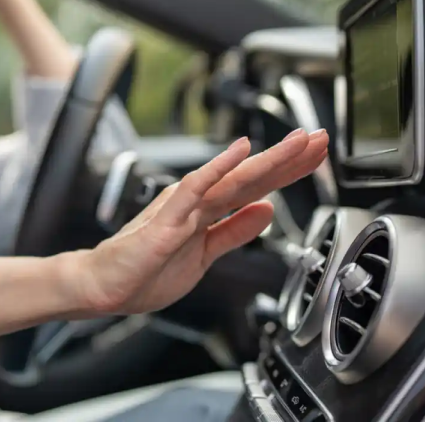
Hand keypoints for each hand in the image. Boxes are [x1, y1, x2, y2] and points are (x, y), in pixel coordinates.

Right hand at [72, 128, 328, 314]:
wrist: (104, 287)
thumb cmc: (145, 272)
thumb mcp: (205, 255)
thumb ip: (235, 232)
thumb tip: (266, 211)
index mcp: (207, 211)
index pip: (255, 186)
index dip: (288, 171)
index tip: (316, 155)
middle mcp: (198, 202)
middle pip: (251, 176)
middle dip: (288, 158)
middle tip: (320, 138)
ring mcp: (183, 208)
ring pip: (232, 177)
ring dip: (266, 159)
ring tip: (296, 142)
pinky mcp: (167, 219)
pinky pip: (196, 189)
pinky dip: (218, 168)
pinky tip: (239, 152)